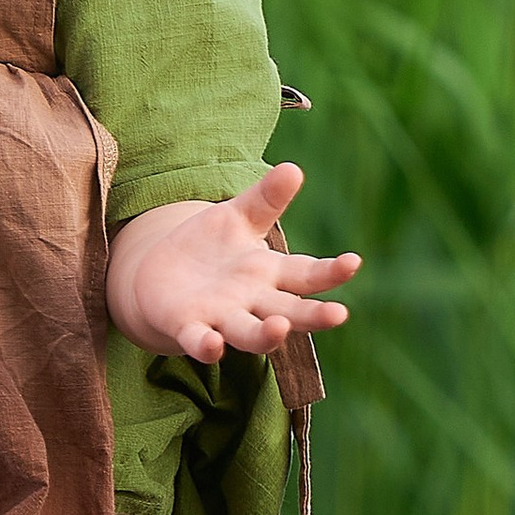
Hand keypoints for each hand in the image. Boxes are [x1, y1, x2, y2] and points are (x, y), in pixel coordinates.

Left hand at [104, 160, 359, 365]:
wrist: (161, 279)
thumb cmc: (211, 248)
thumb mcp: (237, 217)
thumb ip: (265, 199)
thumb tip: (293, 168)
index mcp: (270, 273)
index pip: (306, 275)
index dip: (330, 271)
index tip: (353, 262)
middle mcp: (253, 302)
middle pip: (290, 312)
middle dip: (313, 315)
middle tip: (339, 315)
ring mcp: (222, 319)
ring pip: (250, 334)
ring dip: (266, 335)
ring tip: (279, 328)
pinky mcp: (189, 329)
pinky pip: (200, 341)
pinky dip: (207, 345)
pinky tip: (213, 345)